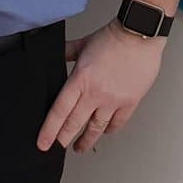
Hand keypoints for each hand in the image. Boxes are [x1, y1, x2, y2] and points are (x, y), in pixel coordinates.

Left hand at [38, 22, 163, 152]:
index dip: (49, 130)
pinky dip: (109, 129)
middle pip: (75, 123)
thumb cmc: (114, 37)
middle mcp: (95, 93)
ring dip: (86, 140)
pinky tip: (105, 131)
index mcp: (80, 79)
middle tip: (58, 147)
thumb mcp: (84, 43)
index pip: (59, 111)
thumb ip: (68, 52)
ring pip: (96, 128)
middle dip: (64, 139)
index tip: (43, 143)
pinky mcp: (130, 101)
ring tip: (80, 147)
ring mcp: (113, 100)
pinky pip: (117, 123)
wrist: (139, 34)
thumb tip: (57, 53)